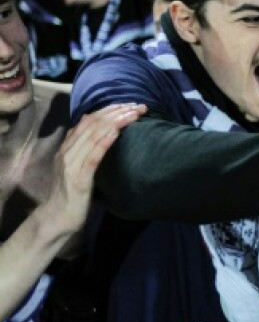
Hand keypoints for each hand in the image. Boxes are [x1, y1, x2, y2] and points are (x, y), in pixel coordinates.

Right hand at [43, 104, 144, 237]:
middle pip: (92, 124)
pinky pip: (92, 156)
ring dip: (115, 122)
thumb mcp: (78, 167)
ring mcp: (71, 164)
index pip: (88, 120)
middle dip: (117, 112)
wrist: (57, 216)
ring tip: (133, 114)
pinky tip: (116, 132)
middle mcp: (67, 151)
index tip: (129, 104)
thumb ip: (86, 149)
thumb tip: (100, 131)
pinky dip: (104, 142)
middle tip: (138, 106)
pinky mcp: (79, 178)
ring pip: (92, 136)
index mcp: (68, 147)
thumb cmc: (72, 193)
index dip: (109, 110)